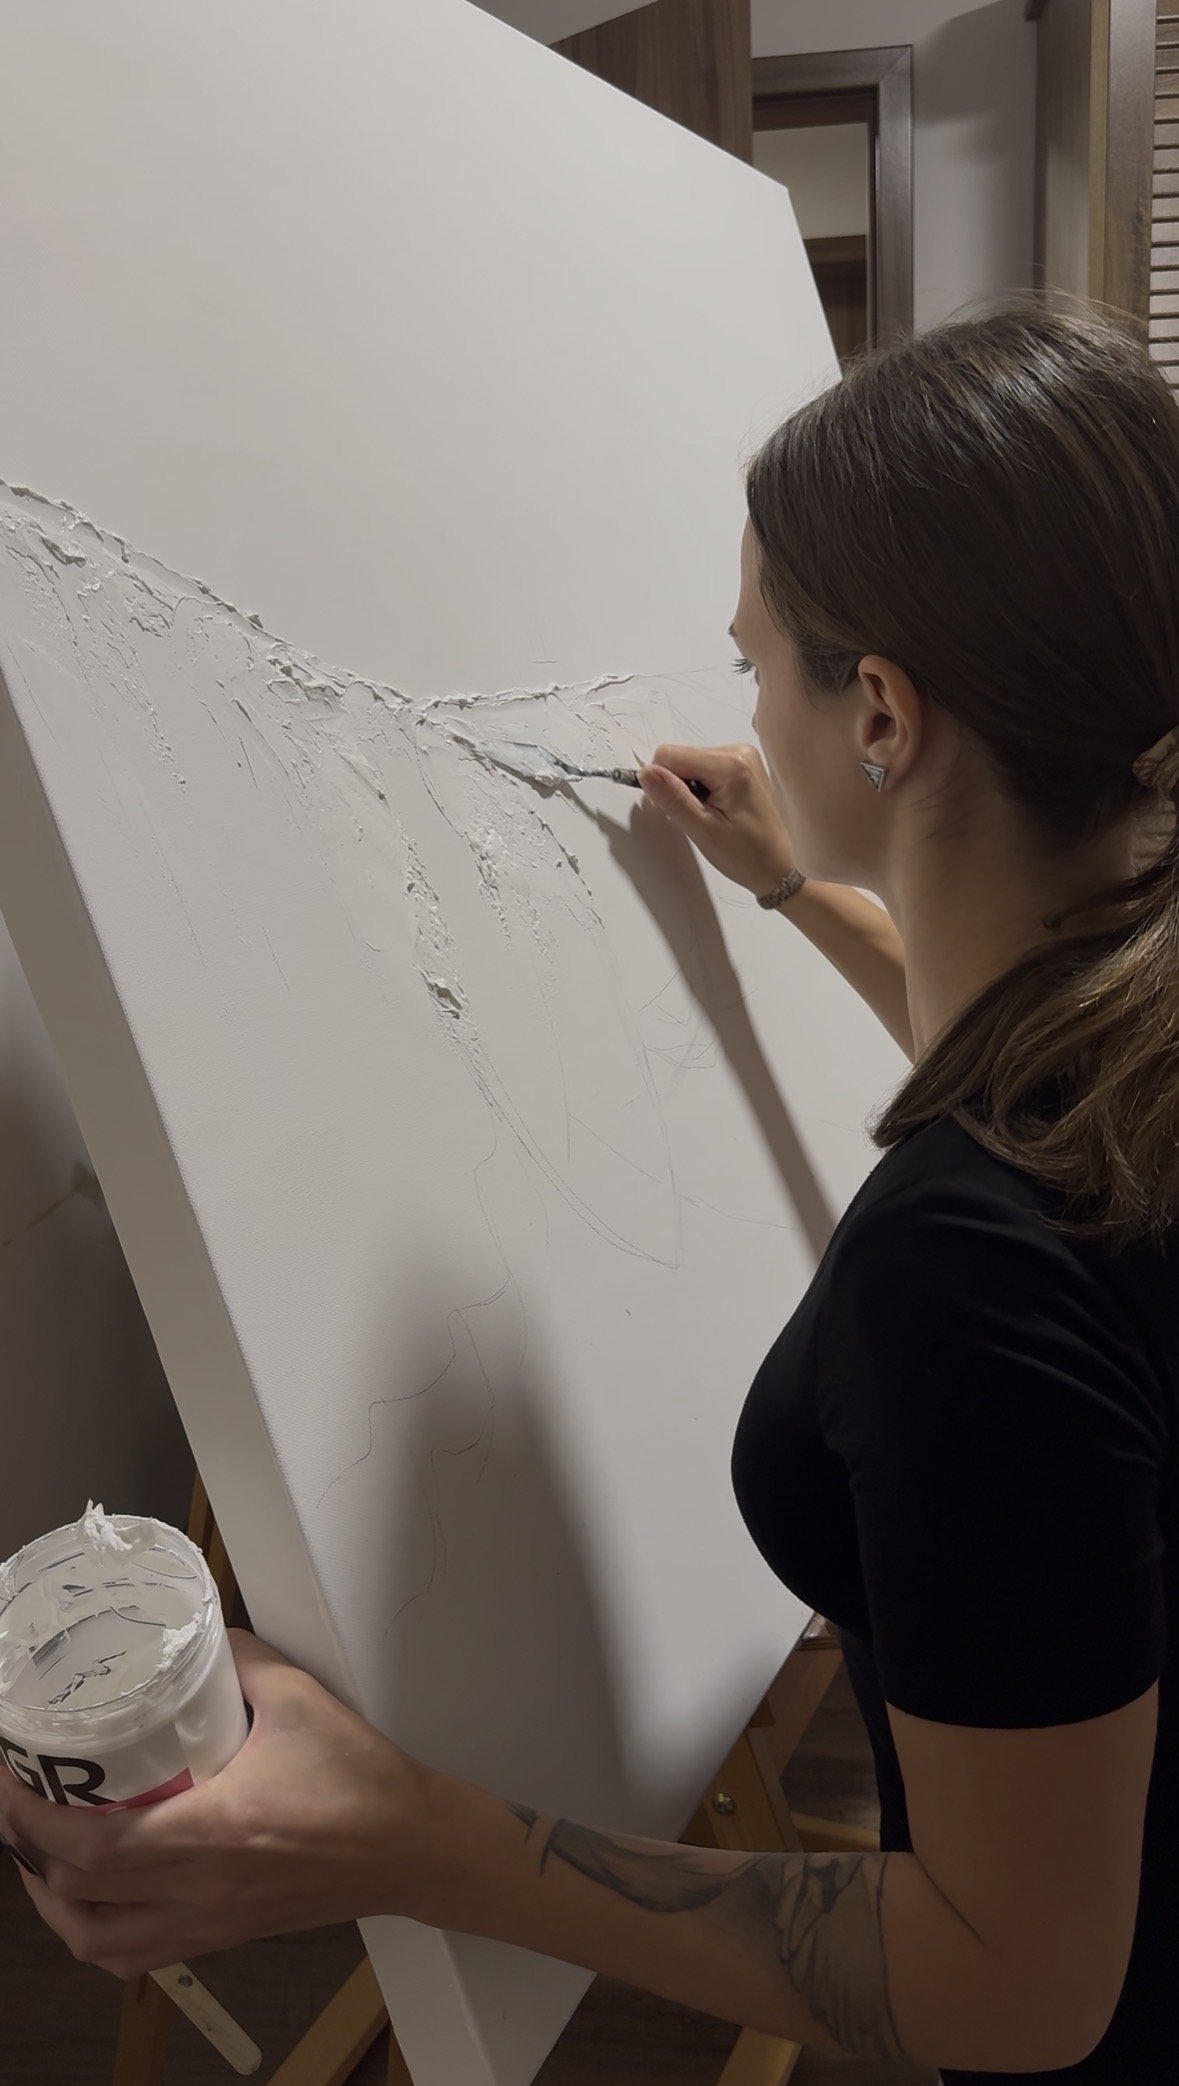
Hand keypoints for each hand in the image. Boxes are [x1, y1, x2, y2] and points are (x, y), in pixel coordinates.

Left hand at [0, 1629, 435, 1977]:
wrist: (412, 1846)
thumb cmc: (363, 1781)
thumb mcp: (299, 1696)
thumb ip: (239, 1660)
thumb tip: (196, 1639)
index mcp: (217, 1833)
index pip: (95, 1850)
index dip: (35, 1823)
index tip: (14, 1784)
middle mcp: (205, 1890)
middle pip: (83, 1904)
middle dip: (32, 1860)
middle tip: (22, 1808)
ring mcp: (214, 1920)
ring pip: (104, 1946)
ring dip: (60, 1909)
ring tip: (47, 1862)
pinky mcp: (227, 1933)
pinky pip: (140, 1957)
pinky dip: (102, 1936)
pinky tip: (101, 1899)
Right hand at [638, 743, 797, 897]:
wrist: (778, 867)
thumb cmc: (747, 854)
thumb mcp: (702, 830)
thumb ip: (672, 797)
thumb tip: (645, 772)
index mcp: (731, 765)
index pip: (670, 754)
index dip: (661, 782)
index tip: (673, 808)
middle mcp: (739, 752)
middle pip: (681, 757)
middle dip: (678, 786)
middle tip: (698, 816)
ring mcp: (743, 757)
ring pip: (690, 763)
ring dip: (690, 789)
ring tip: (710, 815)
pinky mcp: (743, 765)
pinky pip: (705, 768)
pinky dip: (702, 788)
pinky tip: (716, 809)